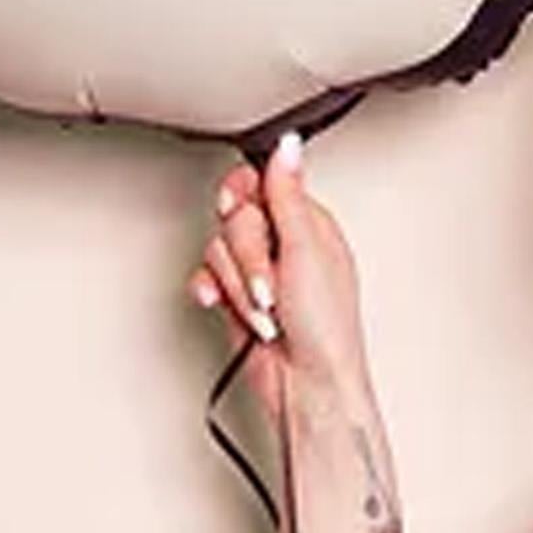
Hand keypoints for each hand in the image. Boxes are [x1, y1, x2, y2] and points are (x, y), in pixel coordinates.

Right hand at [188, 131, 373, 428]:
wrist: (308, 387)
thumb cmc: (326, 328)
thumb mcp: (308, 249)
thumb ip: (288, 193)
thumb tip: (288, 145)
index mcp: (308, 221)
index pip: (261, 182)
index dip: (246, 197)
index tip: (242, 210)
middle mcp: (283, 242)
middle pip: (236, 217)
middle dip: (247, 255)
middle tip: (268, 280)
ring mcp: (259, 271)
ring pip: (219, 249)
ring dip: (239, 284)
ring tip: (265, 309)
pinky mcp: (238, 298)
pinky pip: (206, 278)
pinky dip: (214, 292)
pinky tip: (225, 305)